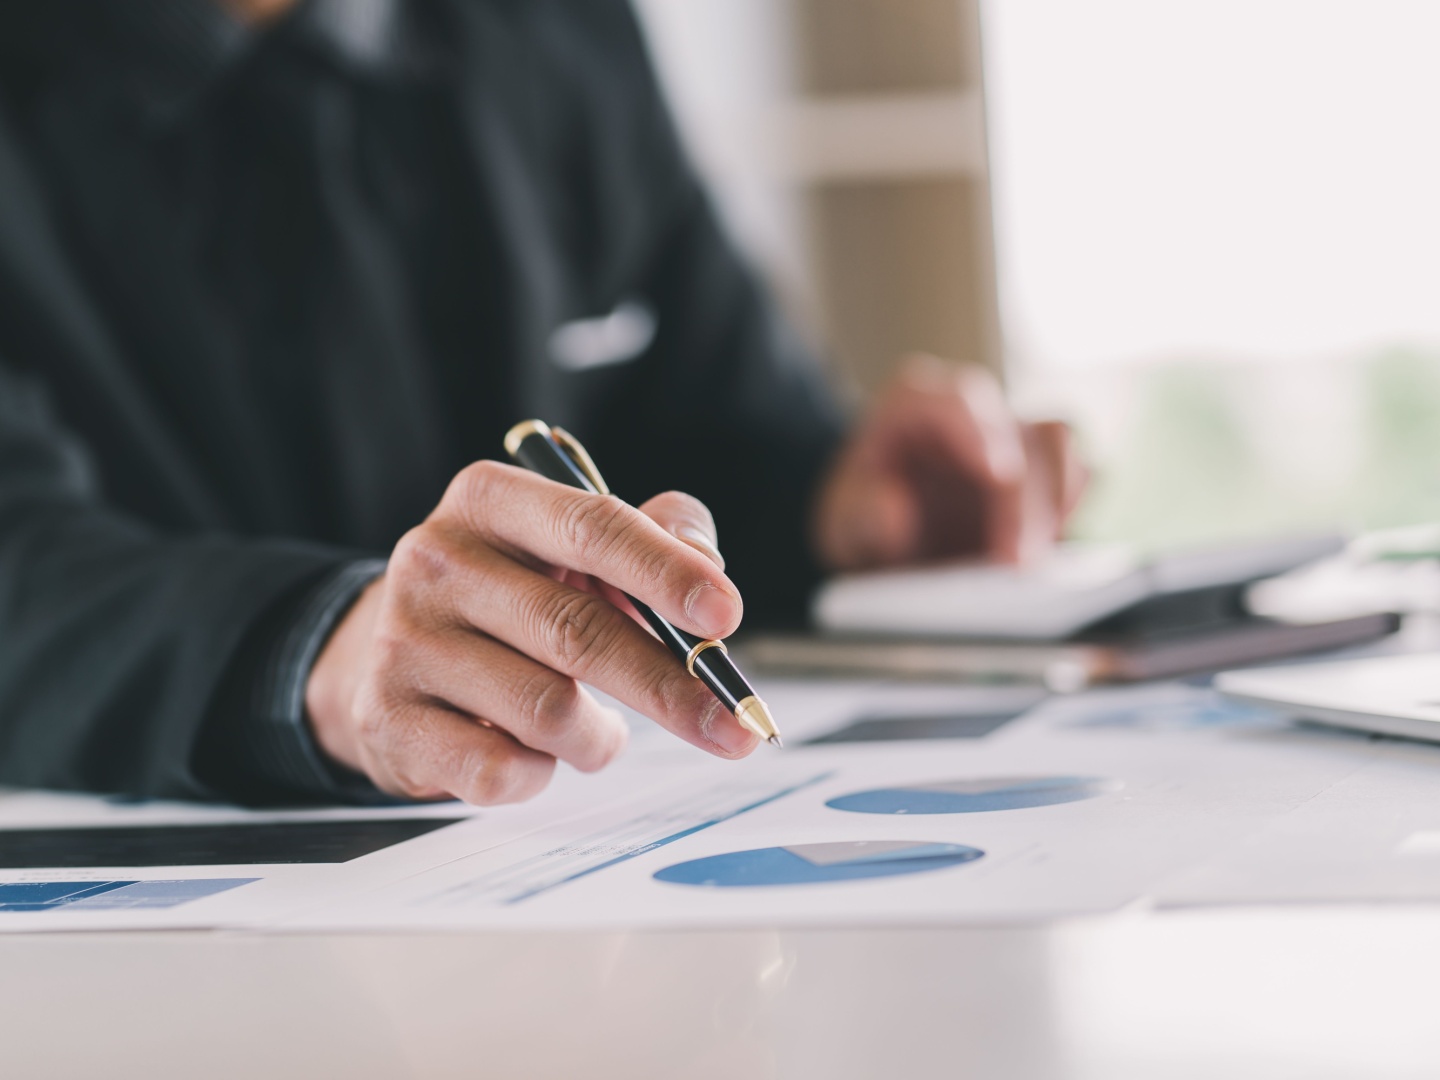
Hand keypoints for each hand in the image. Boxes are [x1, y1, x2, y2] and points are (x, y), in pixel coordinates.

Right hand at [304, 462, 755, 804]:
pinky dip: (542, 773)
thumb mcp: (570, 546)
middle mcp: (436, 561)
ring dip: (599, 737)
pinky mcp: (389, 721)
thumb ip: (653, 535)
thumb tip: (708, 565)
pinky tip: (535, 753)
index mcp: (490, 500)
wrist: (385, 656)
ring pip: (547, 711)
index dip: (666, 572)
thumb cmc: (510, 597)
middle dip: (670, 686)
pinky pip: (500, 770)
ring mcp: (404, 643)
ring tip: (595, 730)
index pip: (592, 527)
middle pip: (578, 631)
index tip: (726, 614)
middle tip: (732, 725)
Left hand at [812, 355, 1086, 570]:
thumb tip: (894, 511)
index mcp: (917, 402)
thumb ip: (861, 511)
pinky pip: (1076, 482)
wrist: (880, 533)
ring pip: (1061, 450)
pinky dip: (1067, 518)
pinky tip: (1042, 559)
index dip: (983, 432)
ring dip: (1054, 509)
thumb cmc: (861, 512)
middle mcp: (975, 412)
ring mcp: (1013, 440)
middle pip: (1025, 434)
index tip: (998, 475)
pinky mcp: (1042, 476)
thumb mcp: (841, 518)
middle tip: (1014, 561)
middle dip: (1027, 498)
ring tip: (1026, 568)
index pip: (959, 400)